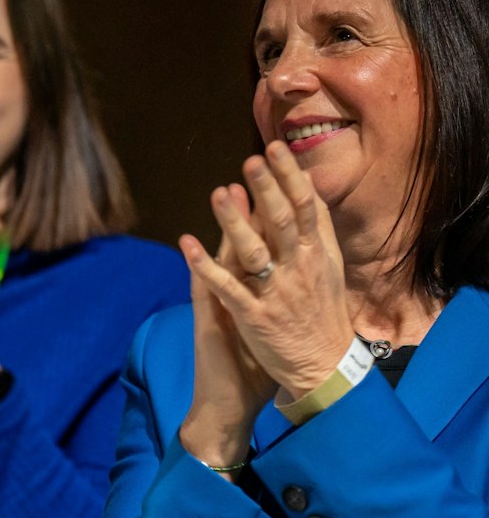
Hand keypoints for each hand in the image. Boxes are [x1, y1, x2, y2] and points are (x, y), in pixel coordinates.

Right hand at [177, 187, 276, 470]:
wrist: (227, 406)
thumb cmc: (251, 370)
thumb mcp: (269, 329)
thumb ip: (277, 300)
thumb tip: (297, 275)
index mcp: (255, 292)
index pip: (270, 247)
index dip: (280, 214)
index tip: (290, 181)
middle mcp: (237, 292)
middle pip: (249, 242)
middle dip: (255, 206)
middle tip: (255, 169)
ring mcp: (221, 305)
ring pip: (224, 258)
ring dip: (224, 226)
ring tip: (225, 191)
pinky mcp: (210, 323)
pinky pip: (204, 291)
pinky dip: (197, 267)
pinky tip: (188, 244)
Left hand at [180, 141, 350, 402]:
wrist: (324, 369)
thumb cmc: (323, 317)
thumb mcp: (330, 272)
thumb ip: (318, 234)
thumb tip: (311, 194)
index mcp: (320, 257)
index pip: (308, 208)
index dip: (291, 177)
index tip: (276, 149)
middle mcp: (302, 271)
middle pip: (284, 222)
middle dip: (267, 189)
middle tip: (250, 160)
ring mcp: (277, 294)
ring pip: (254, 251)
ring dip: (235, 221)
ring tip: (218, 192)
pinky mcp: (254, 317)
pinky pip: (226, 287)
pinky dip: (205, 265)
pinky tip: (187, 245)